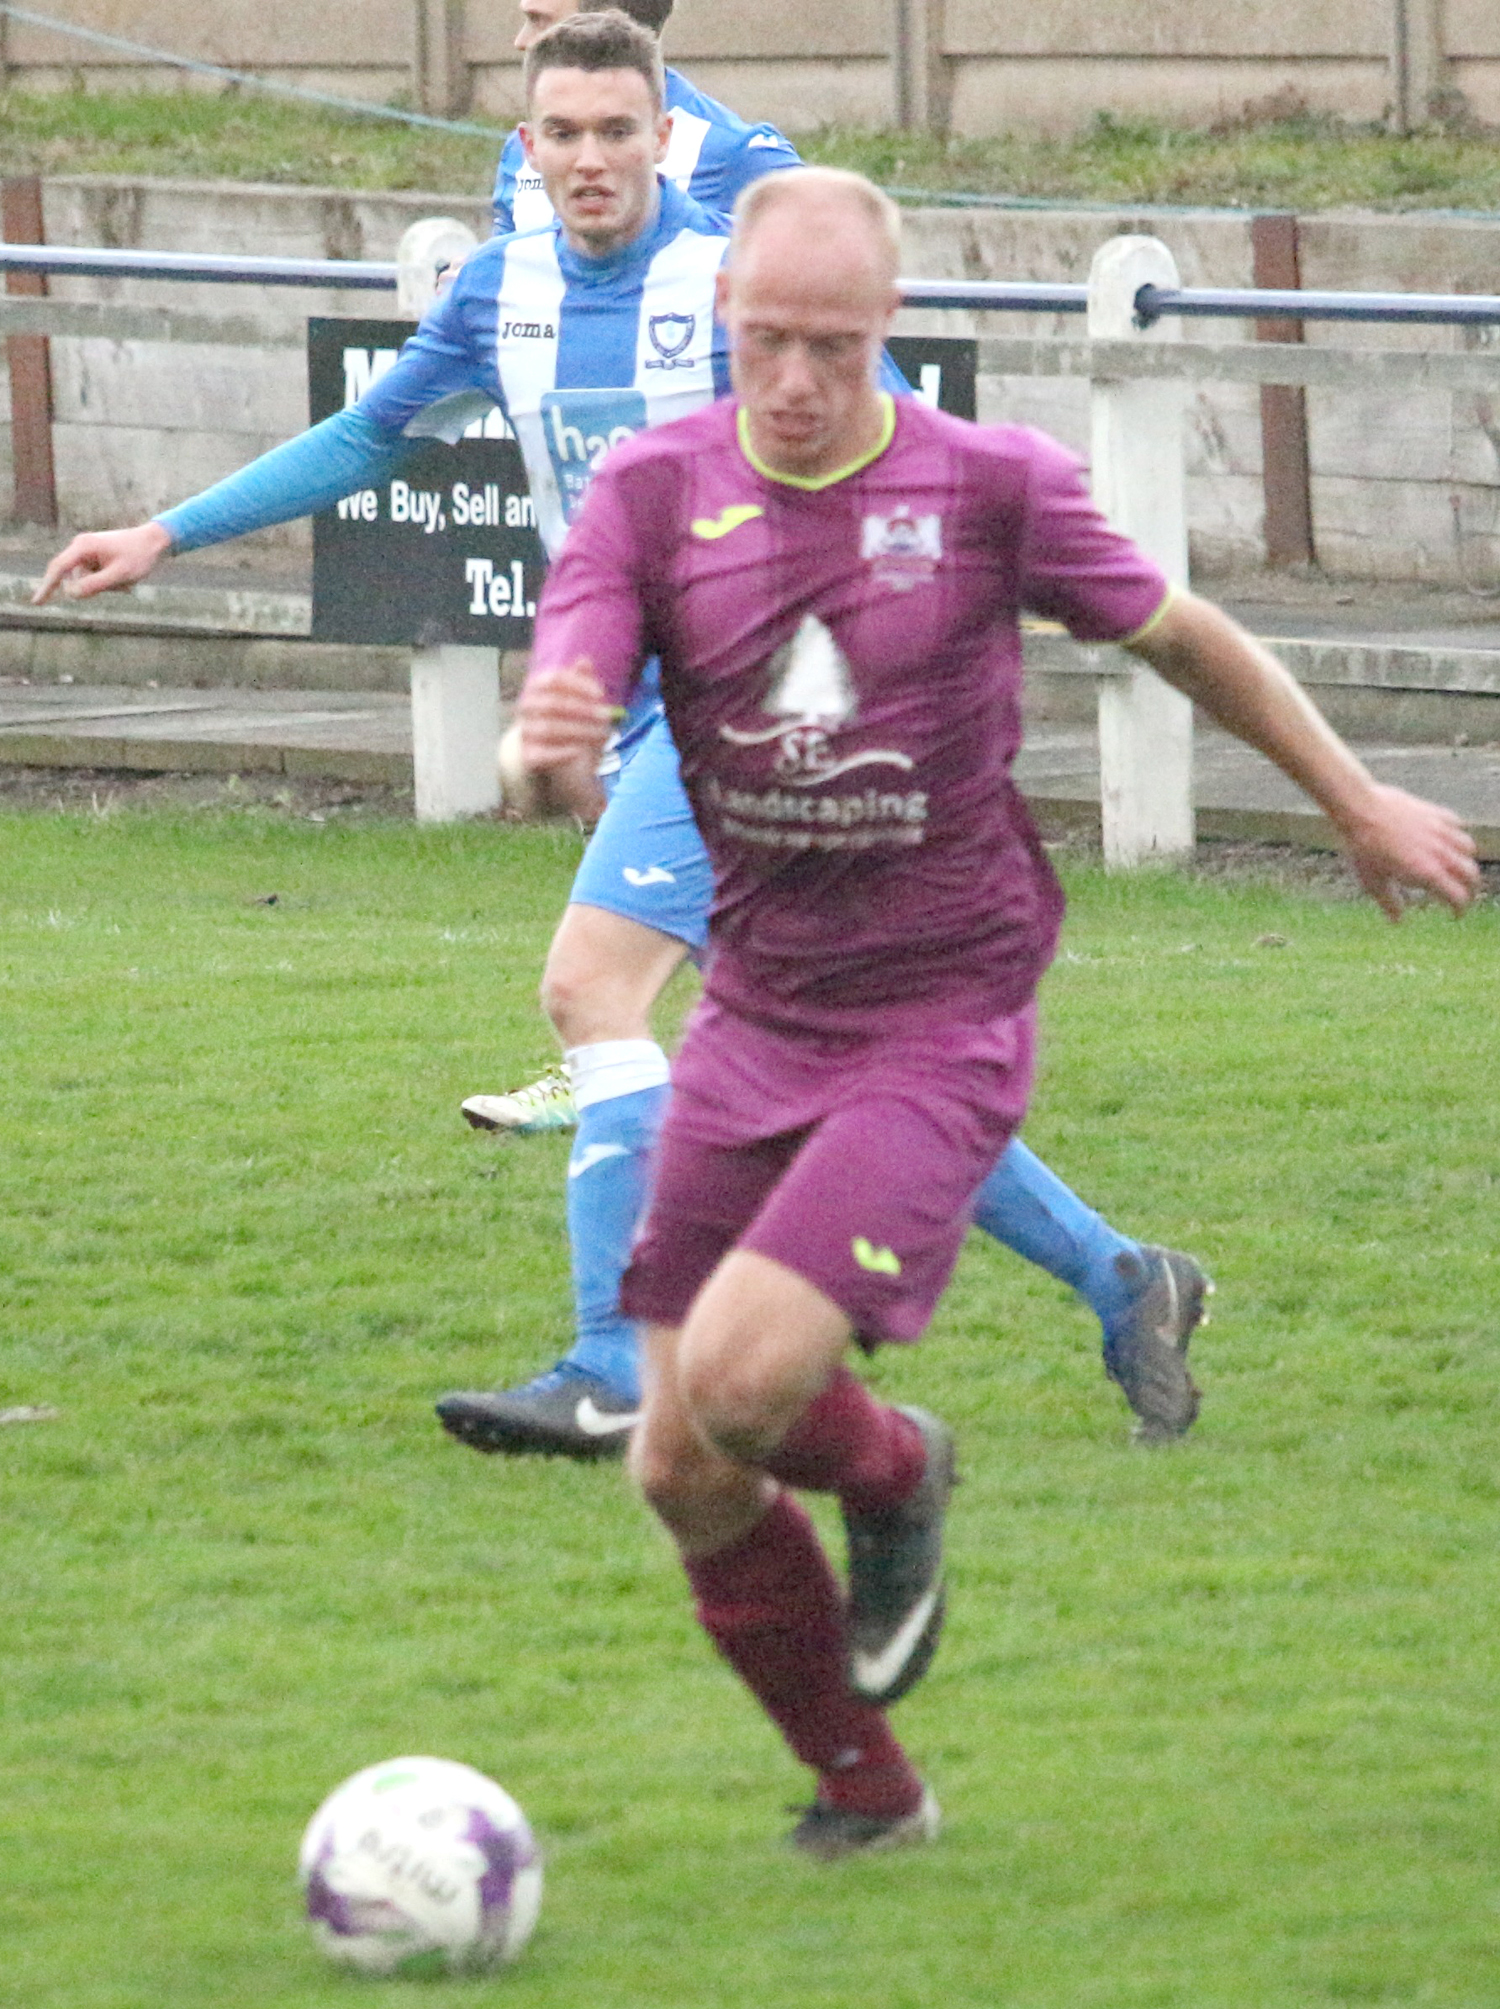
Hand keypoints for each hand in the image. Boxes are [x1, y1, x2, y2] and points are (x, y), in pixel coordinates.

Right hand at [33, 522, 172, 604]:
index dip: (47, 586)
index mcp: (83, 547)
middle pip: (73, 578)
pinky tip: (124, 580)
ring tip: (125, 581)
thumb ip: (94, 585)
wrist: (154, 541)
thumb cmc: (138, 557)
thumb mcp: (119, 575)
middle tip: (120, 584)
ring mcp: (87, 552)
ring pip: (85, 581)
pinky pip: (93, 578)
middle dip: (93, 588)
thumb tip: (71, 594)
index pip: (58, 568)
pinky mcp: (94, 558)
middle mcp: (80, 547)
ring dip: (103, 587)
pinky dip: (107, 583)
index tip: (37, 603)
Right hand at [517, 659, 613, 820]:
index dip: (578, 684)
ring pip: (549, 729)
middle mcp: (526, 707)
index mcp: (535, 687)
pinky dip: (562, 752)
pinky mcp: (528, 756)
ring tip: (603, 734)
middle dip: (584, 710)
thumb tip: (584, 661)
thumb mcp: (578, 700)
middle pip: (553, 704)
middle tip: (608, 716)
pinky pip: (542, 754)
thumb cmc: (568, 720)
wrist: (550, 756)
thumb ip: (581, 681)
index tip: (601, 693)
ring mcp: (525, 731)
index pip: (554, 679)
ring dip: (580, 731)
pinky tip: (580, 751)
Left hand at [1340, 783, 1479, 919]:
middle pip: (1471, 873)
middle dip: (1470, 887)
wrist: (1361, 810)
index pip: (1457, 896)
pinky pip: (1457, 824)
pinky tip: (1447, 837)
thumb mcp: (1373, 882)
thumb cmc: (1364, 849)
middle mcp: (1441, 853)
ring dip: (1466, 859)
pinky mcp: (1435, 812)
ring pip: (1468, 847)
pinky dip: (1456, 833)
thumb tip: (1397, 920)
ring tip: (1457, 866)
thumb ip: (1389, 902)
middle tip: (1462, 893)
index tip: (1455, 914)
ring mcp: (1440, 830)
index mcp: (1428, 873)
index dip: (1459, 909)